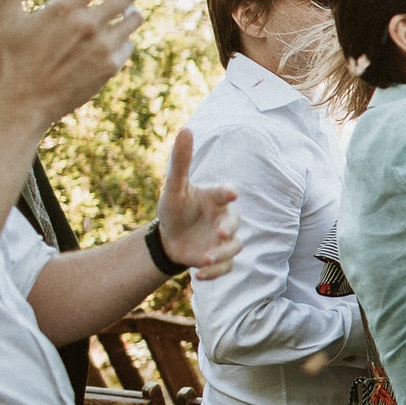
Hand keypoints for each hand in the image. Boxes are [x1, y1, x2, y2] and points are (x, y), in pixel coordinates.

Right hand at [0, 0, 141, 132]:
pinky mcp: (111, 66)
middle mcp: (88, 24)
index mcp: (64, 8)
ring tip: (129, 12)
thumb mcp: (9, 19)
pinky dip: (123, 40)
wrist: (24, 102)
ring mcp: (103, 46)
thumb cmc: (13, 59)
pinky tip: (116, 40)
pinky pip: (128, 45)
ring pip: (133, 20)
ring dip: (132, 13)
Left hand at [155, 128, 240, 278]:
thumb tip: (185, 129)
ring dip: (221, 254)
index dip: (227, 193)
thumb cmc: (175, 209)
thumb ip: (181, 161)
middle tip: (221, 234)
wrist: (170, 239)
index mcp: (215, 199)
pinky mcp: (220, 259)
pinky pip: (225, 267)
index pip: (224, 194)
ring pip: (233, 247)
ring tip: (204, 259)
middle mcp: (224, 219)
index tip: (231, 194)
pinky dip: (215, 272)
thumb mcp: (173, 187)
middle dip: (229, 229)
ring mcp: (224, 241)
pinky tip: (199, 275)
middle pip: (235, 223)